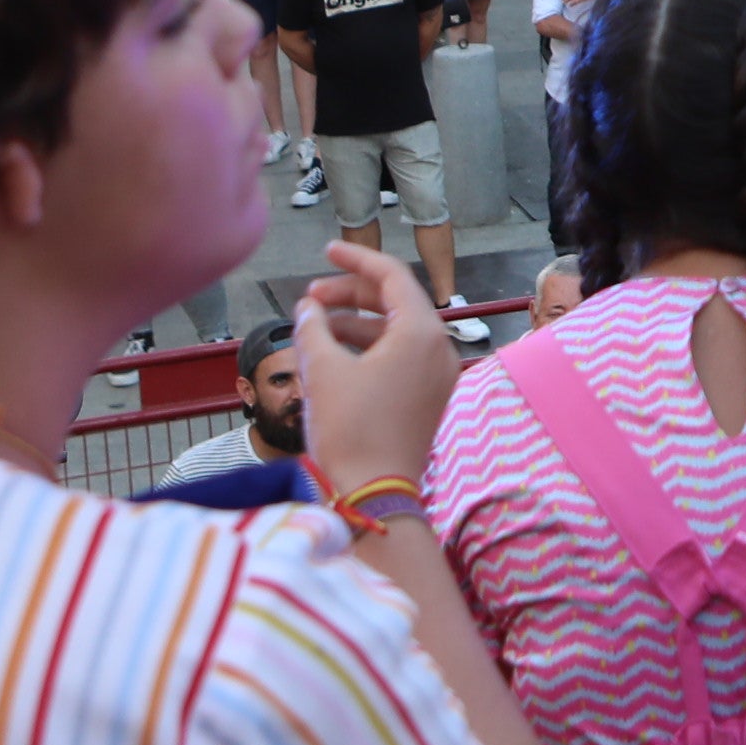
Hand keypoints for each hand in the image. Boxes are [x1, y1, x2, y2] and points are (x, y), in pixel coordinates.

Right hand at [297, 241, 461, 495]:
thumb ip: (312, 328)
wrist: (374, 493)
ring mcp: (438, 375)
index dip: (355, 259)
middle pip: (395, 301)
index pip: (391, 276)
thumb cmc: (349, 431)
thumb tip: (307, 309)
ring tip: (314, 327)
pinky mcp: (428, 397)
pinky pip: (401, 356)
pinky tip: (333, 355)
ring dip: (355, 323)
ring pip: (396, 330)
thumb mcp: (322, 371)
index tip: (326, 251)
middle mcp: (439, 348)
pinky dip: (369, 348)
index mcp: (421, 332)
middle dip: (350, 294)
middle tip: (310, 298)